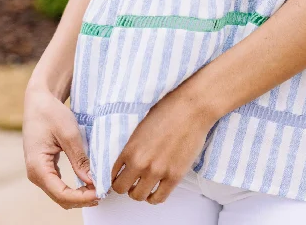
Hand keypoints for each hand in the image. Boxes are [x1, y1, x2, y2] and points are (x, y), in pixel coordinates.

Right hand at [22, 86, 98, 208]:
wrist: (39, 100)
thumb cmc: (51, 113)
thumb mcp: (69, 133)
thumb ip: (79, 159)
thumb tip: (91, 181)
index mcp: (38, 167)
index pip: (61, 194)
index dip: (82, 197)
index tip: (101, 192)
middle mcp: (36, 174)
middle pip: (60, 198)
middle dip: (82, 198)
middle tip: (104, 191)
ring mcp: (39, 172)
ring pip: (60, 193)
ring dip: (79, 195)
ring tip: (100, 188)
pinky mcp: (45, 167)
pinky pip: (59, 184)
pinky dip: (74, 187)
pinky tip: (89, 182)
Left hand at [110, 84, 214, 204]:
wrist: (192, 108)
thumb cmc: (169, 110)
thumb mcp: (142, 126)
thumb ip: (134, 145)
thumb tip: (130, 158)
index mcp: (130, 148)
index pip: (112, 174)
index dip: (116, 176)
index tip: (120, 176)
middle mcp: (141, 163)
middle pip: (122, 189)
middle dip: (125, 186)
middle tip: (131, 181)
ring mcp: (158, 172)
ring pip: (139, 196)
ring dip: (140, 192)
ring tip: (144, 185)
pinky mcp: (175, 176)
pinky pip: (159, 198)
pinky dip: (155, 197)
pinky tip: (156, 189)